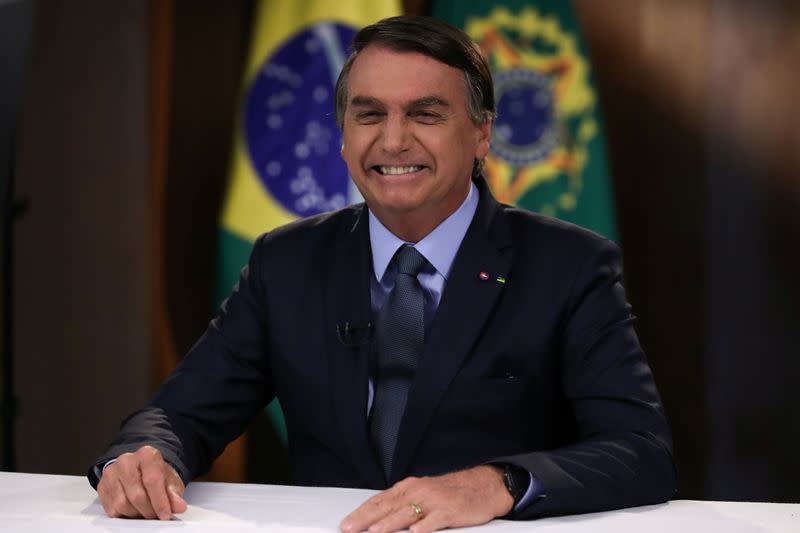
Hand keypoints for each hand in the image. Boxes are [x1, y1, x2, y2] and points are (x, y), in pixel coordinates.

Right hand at [97, 445, 186, 519]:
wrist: (140, 470)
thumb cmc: (155, 474)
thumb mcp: (170, 482)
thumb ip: (174, 494)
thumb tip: (178, 506)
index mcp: (147, 454)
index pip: (152, 480)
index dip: (160, 501)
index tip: (165, 514)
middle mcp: (126, 460)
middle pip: (136, 494)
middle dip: (148, 510)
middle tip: (156, 515)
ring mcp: (111, 472)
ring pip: (122, 504)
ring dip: (136, 514)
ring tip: (145, 512)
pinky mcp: (102, 486)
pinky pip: (111, 509)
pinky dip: (124, 515)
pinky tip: (134, 510)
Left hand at [340, 465, 512, 532]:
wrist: (483, 485)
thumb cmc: (450, 493)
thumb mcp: (423, 494)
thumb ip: (402, 505)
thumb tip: (377, 519)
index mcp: (409, 487)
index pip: (380, 500)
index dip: (361, 512)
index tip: (346, 523)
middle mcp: (419, 491)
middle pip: (388, 506)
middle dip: (366, 519)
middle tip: (349, 529)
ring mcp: (434, 500)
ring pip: (407, 512)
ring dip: (389, 523)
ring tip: (374, 532)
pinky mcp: (450, 510)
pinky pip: (435, 520)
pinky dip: (424, 526)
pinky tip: (415, 532)